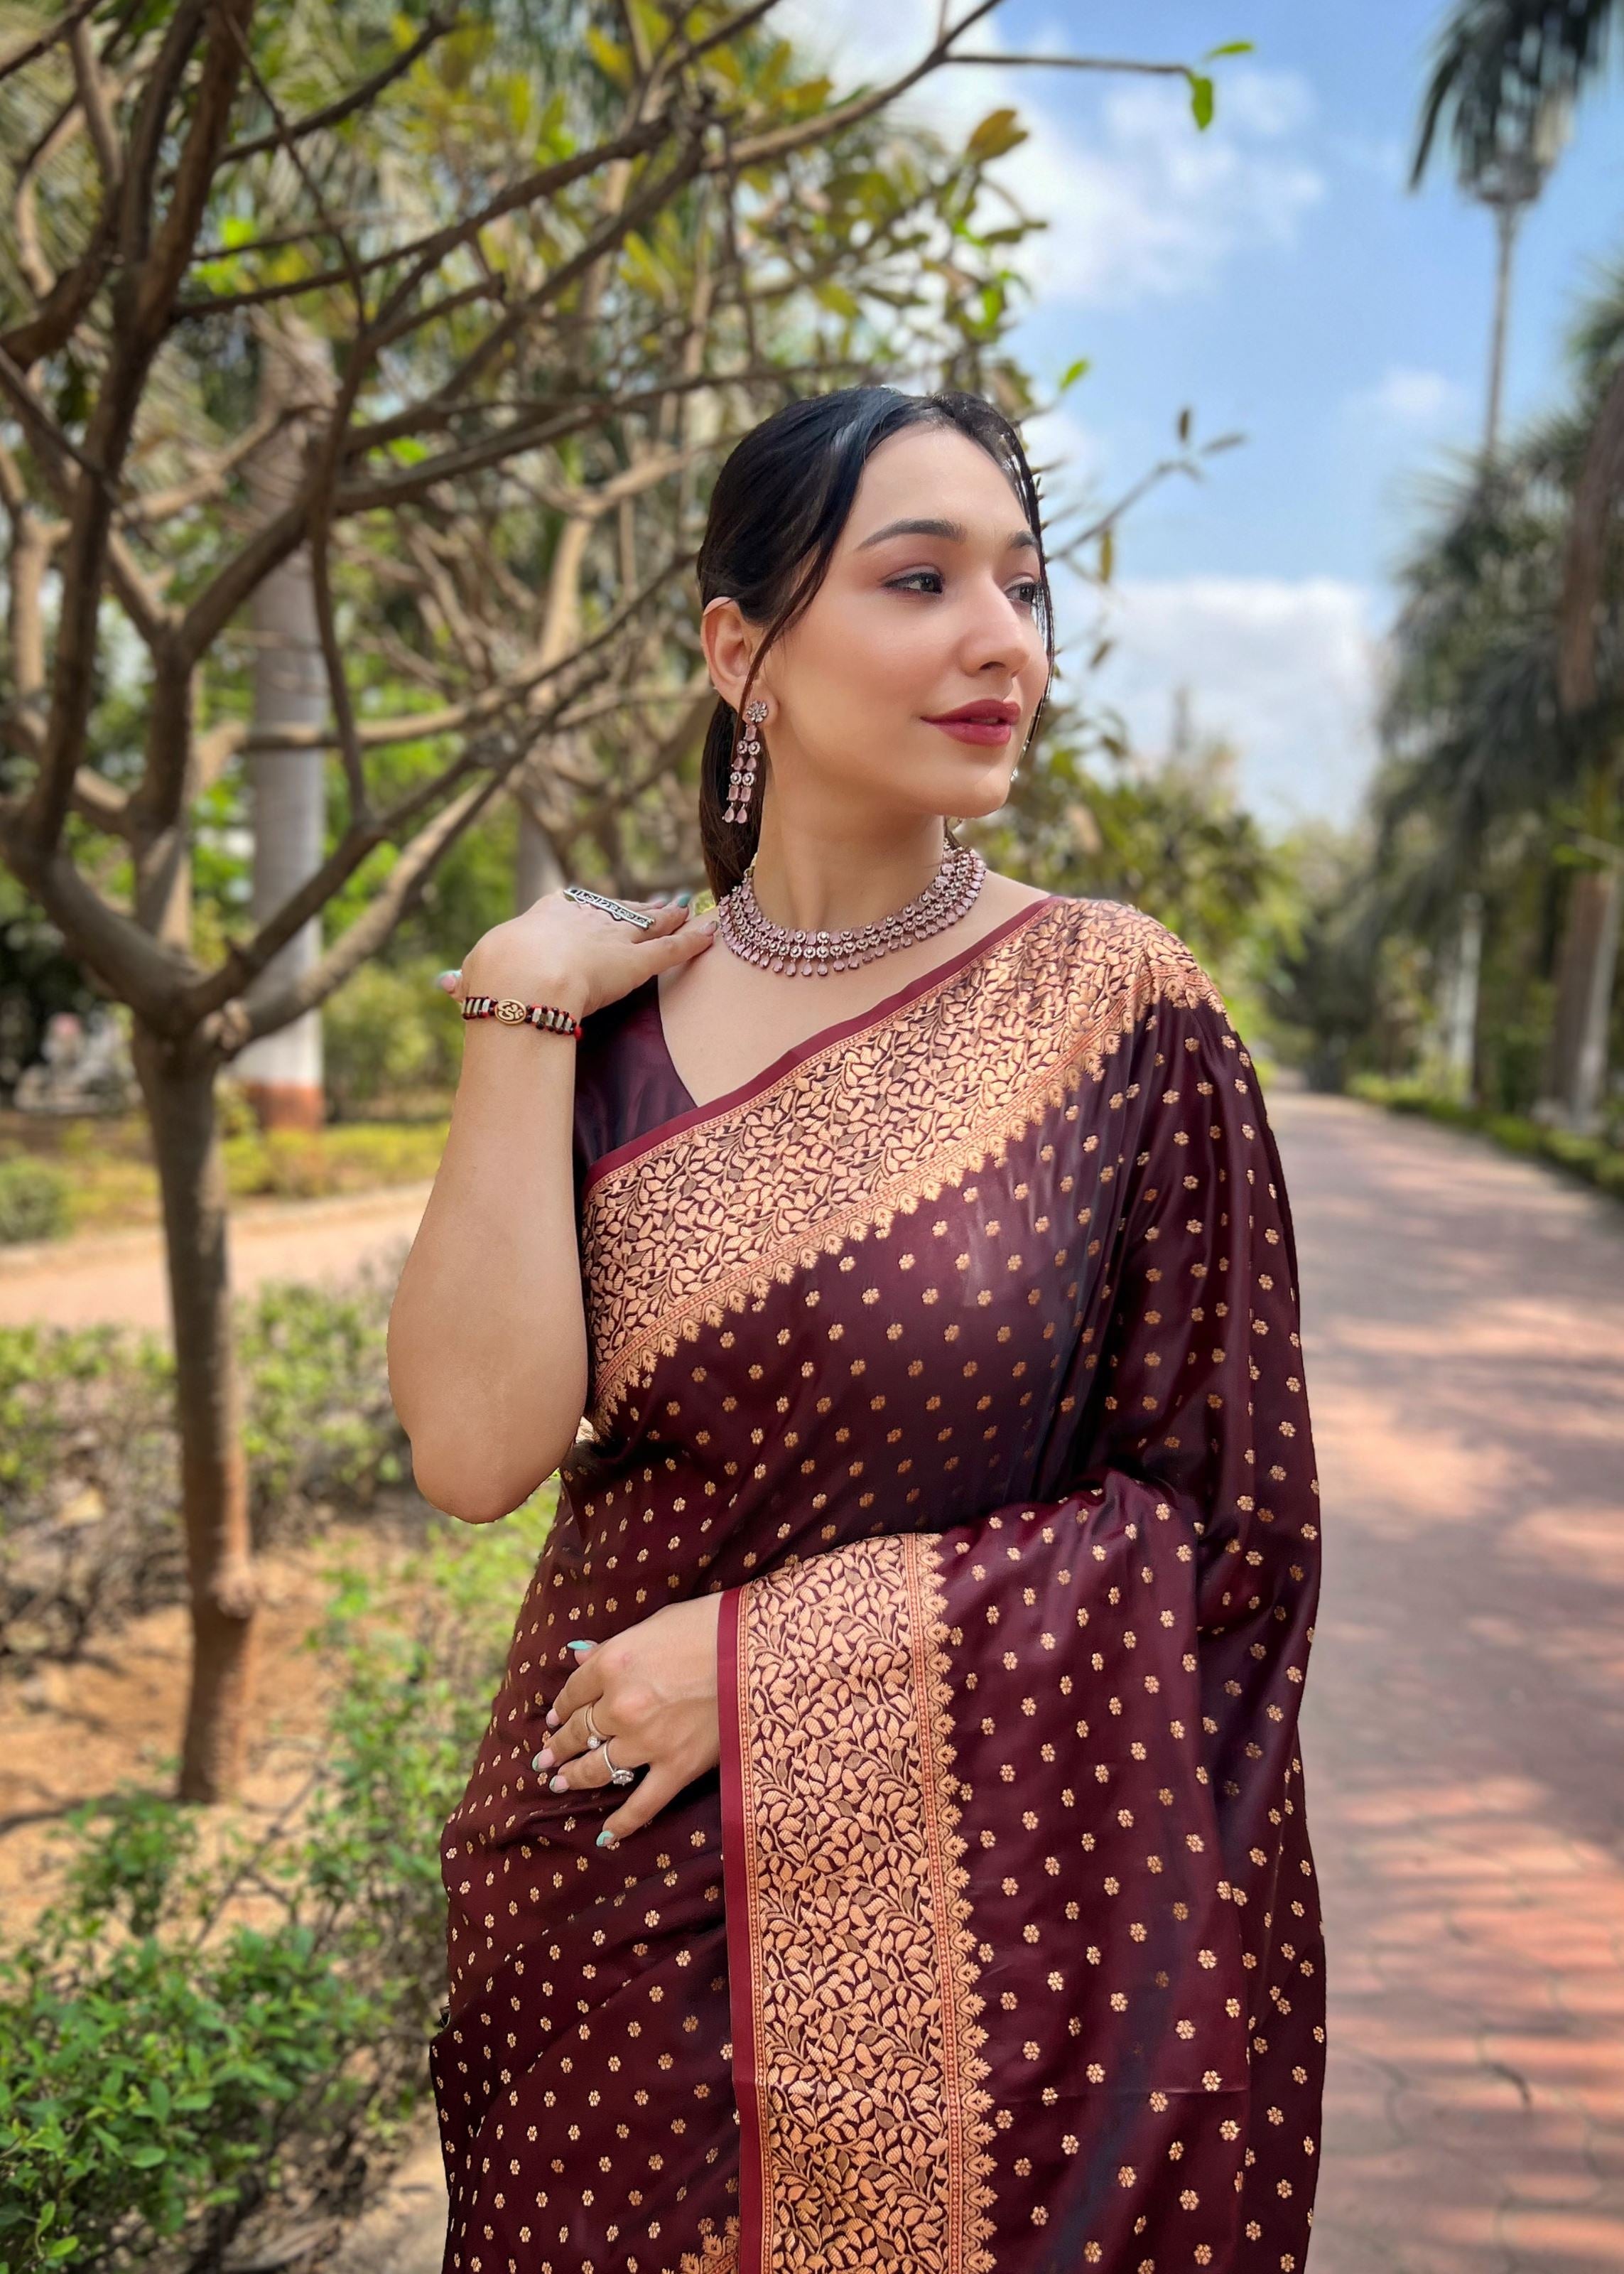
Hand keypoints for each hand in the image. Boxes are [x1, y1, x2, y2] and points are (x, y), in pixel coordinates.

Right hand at [447, 887, 715, 1021]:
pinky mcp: (638, 962)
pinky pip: (673, 949)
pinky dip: (694, 940)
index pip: (573, 907)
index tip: (595, 908)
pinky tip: (712, 932)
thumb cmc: (493, 978)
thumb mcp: (477, 975)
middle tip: (656, 903)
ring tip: (686, 908)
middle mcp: (584, 918)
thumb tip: (449, 984)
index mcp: (545, 916)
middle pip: (616, 909)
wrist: (522, 980)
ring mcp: (613, 938)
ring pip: (648, 923)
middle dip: (635, 908)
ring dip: (669, 916)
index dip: (588, 910)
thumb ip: (472, 980)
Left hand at [534, 1594, 722, 1848]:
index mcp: (612, 1664)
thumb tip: (580, 1657)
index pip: (573, 1692)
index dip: (561, 1707)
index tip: (554, 1718)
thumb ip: (614, 1647)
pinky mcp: (677, 1768)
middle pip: (579, 1731)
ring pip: (598, 1768)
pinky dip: (622, 1823)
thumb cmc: (711, 1626)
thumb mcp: (655, 1624)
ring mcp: (647, 1741)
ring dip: (575, 1778)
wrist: (757, 1651)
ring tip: (560, 1783)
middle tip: (545, 1758)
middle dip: (558, 1746)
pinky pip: (642, 1804)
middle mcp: (620, 1706)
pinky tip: (605, 1835)